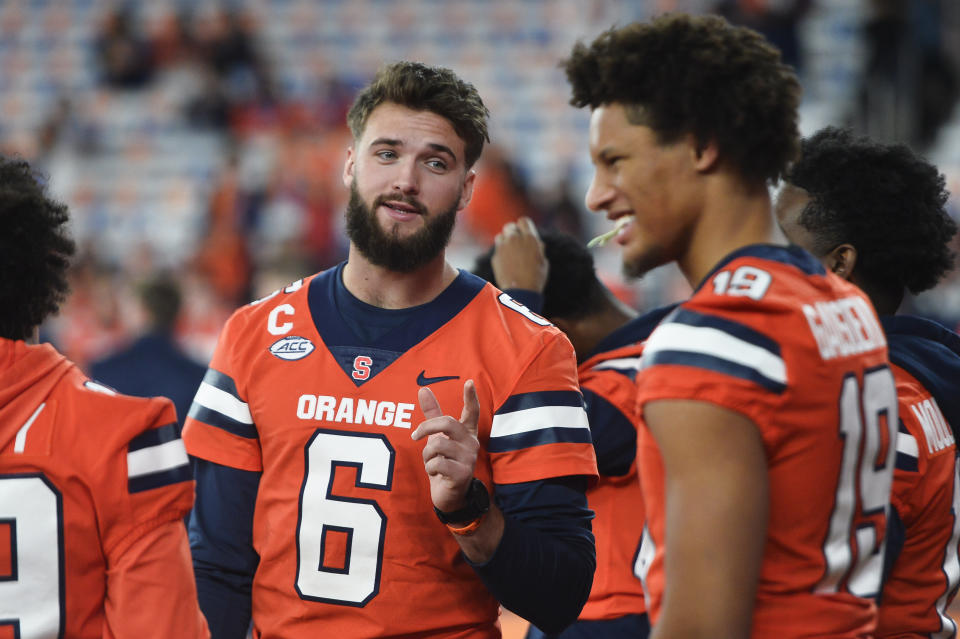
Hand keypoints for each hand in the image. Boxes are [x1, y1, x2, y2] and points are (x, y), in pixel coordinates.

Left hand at [411, 380, 480, 512]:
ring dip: (426, 456)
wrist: (450, 495)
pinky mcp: (463, 474)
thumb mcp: (437, 437)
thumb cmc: (444, 461)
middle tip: (415, 436)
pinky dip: (430, 469)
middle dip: (426, 428)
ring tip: (432, 464)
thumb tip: (423, 389)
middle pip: (447, 423)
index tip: (469, 382)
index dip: (471, 397)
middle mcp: (472, 443)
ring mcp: (469, 459)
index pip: (472, 412)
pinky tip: (436, 474)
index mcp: (466, 432)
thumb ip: (432, 414)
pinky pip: (437, 463)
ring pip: (437, 445)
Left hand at [492, 216, 547, 291]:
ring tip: (510, 251)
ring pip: (500, 236)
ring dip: (505, 241)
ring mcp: (503, 247)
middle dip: (513, 232)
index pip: (523, 221)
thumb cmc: (536, 278)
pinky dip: (501, 253)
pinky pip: (497, 250)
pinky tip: (506, 263)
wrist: (521, 292)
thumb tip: (537, 243)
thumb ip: (538, 249)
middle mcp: (515, 239)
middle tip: (516, 241)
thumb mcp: (543, 262)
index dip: (524, 226)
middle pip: (510, 227)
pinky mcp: (495, 256)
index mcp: (529, 238)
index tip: (525, 232)